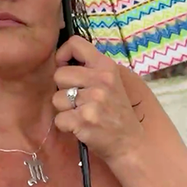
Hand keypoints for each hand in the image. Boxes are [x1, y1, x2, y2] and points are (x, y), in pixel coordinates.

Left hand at [51, 36, 143, 162]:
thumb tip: (61, 61)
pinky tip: (81, 127)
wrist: (129, 143)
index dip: (63, 55)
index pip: (76, 43)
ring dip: (65, 109)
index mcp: (106, 66)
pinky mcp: (84, 120)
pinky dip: (66, 126)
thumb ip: (91, 70)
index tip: (66, 67)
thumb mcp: (111, 83)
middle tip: (79, 101)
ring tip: (82, 114)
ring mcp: (93, 101)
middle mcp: (101, 80)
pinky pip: (59, 119)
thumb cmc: (116, 112)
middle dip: (64, 89)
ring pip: (57, 98)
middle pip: (59, 74)